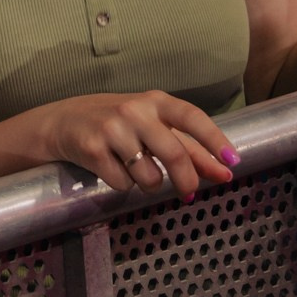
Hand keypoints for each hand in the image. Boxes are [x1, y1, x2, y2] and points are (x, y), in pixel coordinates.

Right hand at [43, 91, 236, 199]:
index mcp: (155, 101)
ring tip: (134, 170)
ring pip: (149, 176)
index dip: (214, 139)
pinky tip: (111, 169)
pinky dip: (122, 185)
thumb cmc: (118, 123)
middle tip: (190, 195)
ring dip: (148, 184)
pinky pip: (122, 184)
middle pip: (174, 153)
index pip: (192, 116)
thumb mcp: (152, 126)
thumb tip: (223, 171)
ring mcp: (113, 128)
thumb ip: (187, 146)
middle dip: (187, 181)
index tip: (232, 162)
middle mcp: (136, 110)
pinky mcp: (93, 149)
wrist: (63, 121)